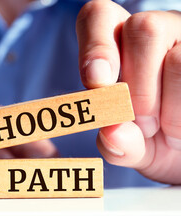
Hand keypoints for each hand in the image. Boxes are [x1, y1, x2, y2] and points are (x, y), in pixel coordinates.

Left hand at [76, 0, 180, 183]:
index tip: (96, 81)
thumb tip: (112, 133)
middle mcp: (155, 31)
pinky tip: (180, 126)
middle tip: (143, 122)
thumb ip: (117, 143)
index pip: (98, 16)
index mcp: (118, 43)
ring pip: (179, 57)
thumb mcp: (131, 147)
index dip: (95, 44)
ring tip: (166, 128)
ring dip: (168, 107)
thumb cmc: (152, 140)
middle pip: (141, 29)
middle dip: (138, 87)